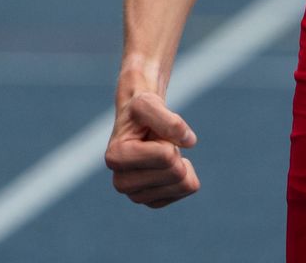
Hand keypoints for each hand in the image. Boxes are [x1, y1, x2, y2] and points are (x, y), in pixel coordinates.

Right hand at [105, 90, 199, 208]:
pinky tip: (167, 166)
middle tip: (159, 143)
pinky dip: (184, 174)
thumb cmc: (140, 113)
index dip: (168, 138)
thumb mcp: (148, 103)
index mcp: (116, 158)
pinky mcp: (151, 202)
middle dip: (175, 152)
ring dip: (180, 163)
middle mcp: (121, 183)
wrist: (137, 124)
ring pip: (183, 185)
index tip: (153, 134)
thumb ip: (169, 120)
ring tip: (162, 154)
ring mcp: (136, 196)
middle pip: (176, 173)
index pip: (166, 156)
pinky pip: (185, 191)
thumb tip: (189, 142)